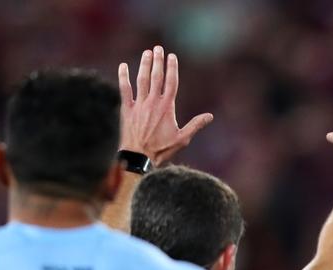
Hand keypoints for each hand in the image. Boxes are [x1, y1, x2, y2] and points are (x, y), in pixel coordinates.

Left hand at [117, 45, 213, 165]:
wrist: (139, 157)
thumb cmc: (161, 150)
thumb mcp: (182, 139)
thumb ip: (195, 125)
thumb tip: (210, 116)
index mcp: (167, 107)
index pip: (171, 82)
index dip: (172, 68)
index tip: (172, 56)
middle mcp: (153, 102)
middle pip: (156, 77)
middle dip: (157, 61)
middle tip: (158, 48)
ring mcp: (139, 104)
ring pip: (142, 80)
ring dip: (144, 65)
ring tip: (146, 53)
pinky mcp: (127, 109)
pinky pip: (124, 89)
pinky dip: (123, 77)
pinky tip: (123, 66)